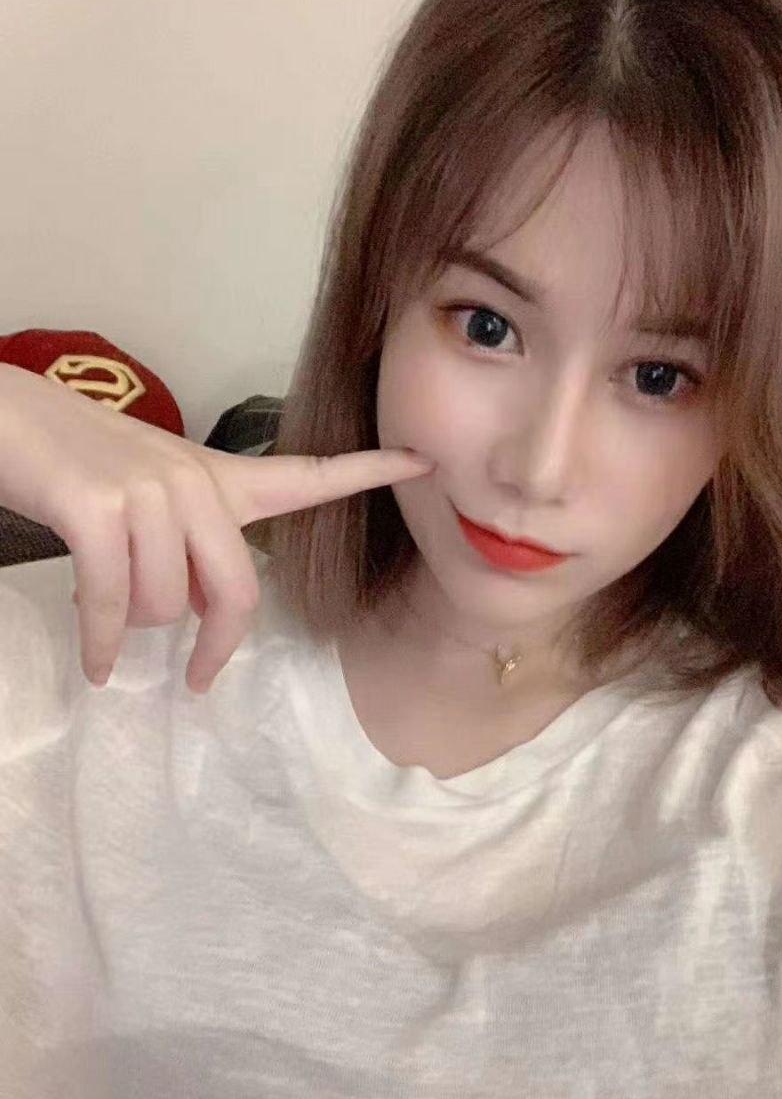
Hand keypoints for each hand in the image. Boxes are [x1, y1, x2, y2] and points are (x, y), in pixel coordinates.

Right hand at [0, 363, 434, 693]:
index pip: (305, 474)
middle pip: (238, 591)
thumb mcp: (153, 495)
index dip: (367, 469)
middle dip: (214, 646)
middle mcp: (193, 483)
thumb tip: (203, 614)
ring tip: (110, 614)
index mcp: (217, 478)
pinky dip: (103, 644)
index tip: (424, 461)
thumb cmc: (80, 464)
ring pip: (169, 606)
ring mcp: (146, 494)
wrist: (7, 422)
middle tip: (198, 677)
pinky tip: (98, 665)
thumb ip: (192, 544)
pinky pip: (115, 605)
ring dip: (137, 628)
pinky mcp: (97, 511)